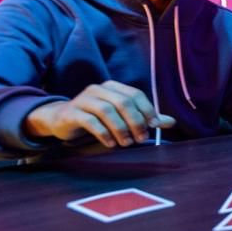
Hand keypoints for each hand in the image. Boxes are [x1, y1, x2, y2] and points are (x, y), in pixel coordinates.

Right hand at [23, 80, 175, 147]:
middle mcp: (98, 90)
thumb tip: (171, 122)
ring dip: (120, 128)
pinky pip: (91, 122)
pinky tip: (111, 143)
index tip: (154, 126)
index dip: (147, 110)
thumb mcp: (120, 115)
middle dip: (135, 121)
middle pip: (123, 102)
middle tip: (141, 139)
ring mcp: (83, 99)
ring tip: (126, 143)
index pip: (135, 94)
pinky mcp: (72, 113)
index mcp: (112, 87)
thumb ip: (144, 117)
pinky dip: (104, 133)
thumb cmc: (95, 117)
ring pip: (107, 111)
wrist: (60, 119)